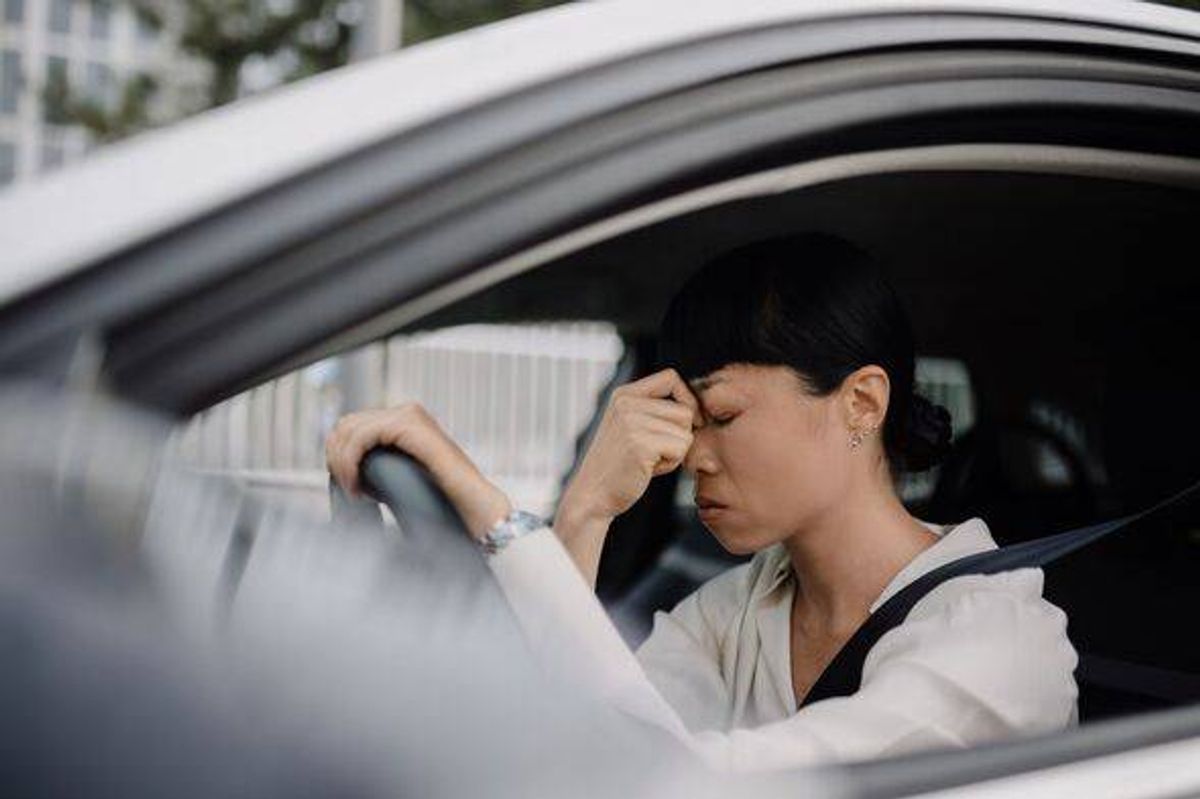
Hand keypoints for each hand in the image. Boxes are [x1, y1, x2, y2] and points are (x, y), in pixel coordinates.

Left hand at [325, 403, 510, 539]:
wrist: (475, 507)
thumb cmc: (444, 499)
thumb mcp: (399, 477)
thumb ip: (374, 465)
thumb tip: (341, 467)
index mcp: (404, 420)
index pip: (351, 425)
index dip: (338, 456)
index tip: (349, 487)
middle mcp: (407, 412)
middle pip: (346, 424)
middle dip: (337, 458)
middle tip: (349, 490)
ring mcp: (410, 415)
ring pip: (350, 429)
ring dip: (342, 463)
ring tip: (355, 492)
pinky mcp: (410, 425)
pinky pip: (362, 436)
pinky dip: (350, 462)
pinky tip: (358, 487)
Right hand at [559, 367, 700, 526]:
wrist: (592, 494)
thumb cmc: (618, 465)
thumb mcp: (631, 426)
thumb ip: (654, 411)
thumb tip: (698, 407)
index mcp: (624, 394)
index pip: (670, 377)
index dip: (687, 397)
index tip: (688, 421)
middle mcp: (627, 403)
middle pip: (684, 410)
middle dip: (679, 435)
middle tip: (655, 452)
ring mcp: (632, 421)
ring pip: (685, 431)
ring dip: (675, 451)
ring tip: (649, 460)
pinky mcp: (641, 443)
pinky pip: (681, 448)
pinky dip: (671, 463)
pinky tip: (648, 469)